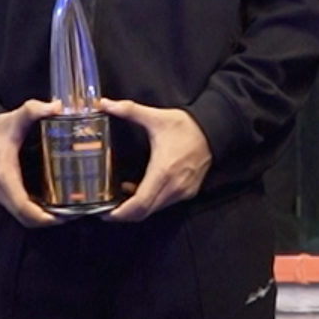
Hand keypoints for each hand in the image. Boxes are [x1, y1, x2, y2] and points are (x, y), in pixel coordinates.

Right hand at [0, 101, 60, 227]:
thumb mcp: (14, 118)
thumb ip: (33, 110)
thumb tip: (56, 107)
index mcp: (4, 176)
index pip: (23, 206)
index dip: (43, 216)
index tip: (63, 216)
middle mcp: (0, 190)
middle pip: (25, 218)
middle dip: (48, 221)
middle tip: (72, 214)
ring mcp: (0, 195)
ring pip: (22, 217)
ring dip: (42, 219)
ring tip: (66, 212)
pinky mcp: (3, 194)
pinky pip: (20, 211)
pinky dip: (35, 213)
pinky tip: (52, 205)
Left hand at [98, 99, 209, 220]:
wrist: (214, 131)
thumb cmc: (185, 126)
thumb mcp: (155, 117)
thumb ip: (128, 111)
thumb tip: (104, 103)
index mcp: (162, 172)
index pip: (139, 204)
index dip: (121, 213)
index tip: (105, 214)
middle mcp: (173, 187)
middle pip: (144, 213)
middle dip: (125, 214)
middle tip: (107, 210)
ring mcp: (182, 192)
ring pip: (154, 210)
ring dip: (137, 208)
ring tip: (121, 197)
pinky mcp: (188, 192)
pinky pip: (164, 204)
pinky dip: (150, 202)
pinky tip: (141, 188)